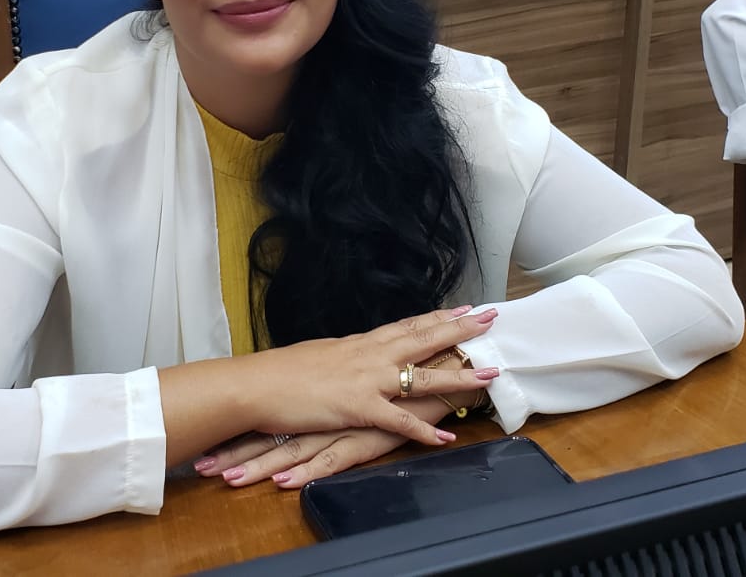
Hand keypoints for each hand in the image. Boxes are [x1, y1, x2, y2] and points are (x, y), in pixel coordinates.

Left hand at [196, 396, 450, 487]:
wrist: (446, 364)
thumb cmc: (406, 374)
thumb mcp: (364, 384)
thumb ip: (340, 392)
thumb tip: (315, 402)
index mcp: (322, 394)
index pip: (273, 413)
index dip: (238, 429)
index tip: (207, 443)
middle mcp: (327, 406)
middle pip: (272, 430)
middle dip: (236, 450)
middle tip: (201, 465)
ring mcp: (343, 422)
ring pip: (293, 446)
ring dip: (259, 464)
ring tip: (227, 480)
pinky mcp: (365, 435)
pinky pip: (332, 458)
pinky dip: (307, 472)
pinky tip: (284, 482)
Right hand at [237, 306, 499, 447]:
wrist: (254, 386)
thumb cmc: (279, 373)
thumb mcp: (318, 356)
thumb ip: (342, 358)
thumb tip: (353, 357)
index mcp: (358, 344)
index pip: (406, 326)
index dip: (436, 318)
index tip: (463, 310)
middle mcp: (368, 356)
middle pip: (422, 339)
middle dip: (459, 331)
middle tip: (490, 320)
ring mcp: (365, 381)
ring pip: (420, 377)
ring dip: (456, 377)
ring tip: (488, 374)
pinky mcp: (357, 409)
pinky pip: (398, 421)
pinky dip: (423, 430)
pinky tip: (445, 436)